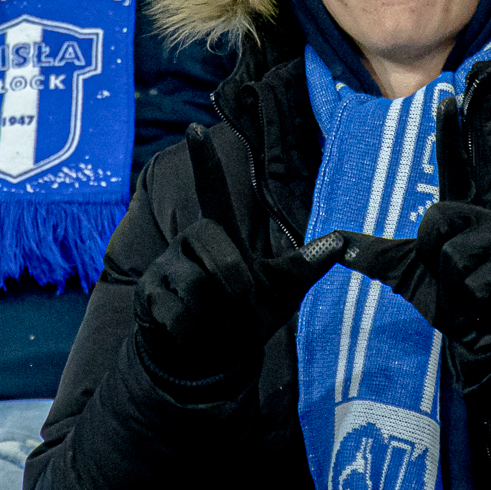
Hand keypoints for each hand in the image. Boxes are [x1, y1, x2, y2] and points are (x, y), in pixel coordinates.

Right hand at [135, 125, 345, 387]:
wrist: (211, 361)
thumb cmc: (248, 316)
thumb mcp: (283, 291)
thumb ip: (306, 266)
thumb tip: (342, 239)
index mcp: (222, 233)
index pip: (212, 191)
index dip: (204, 162)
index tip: (195, 128)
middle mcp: (190, 242)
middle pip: (219, 253)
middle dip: (237, 284)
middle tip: (240, 303)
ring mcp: (166, 267)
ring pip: (198, 287)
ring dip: (216, 315)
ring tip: (214, 320)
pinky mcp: (148, 296)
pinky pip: (180, 315)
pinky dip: (196, 333)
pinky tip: (191, 333)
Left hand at [338, 99, 490, 375]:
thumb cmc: (453, 297)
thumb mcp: (403, 273)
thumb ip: (371, 255)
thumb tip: (332, 243)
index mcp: (459, 212)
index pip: (453, 166)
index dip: (450, 133)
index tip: (447, 98)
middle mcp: (484, 217)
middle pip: (434, 222)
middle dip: (431, 255)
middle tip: (446, 273)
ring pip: (451, 255)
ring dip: (451, 284)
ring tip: (466, 290)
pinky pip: (470, 281)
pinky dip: (468, 301)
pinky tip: (482, 302)